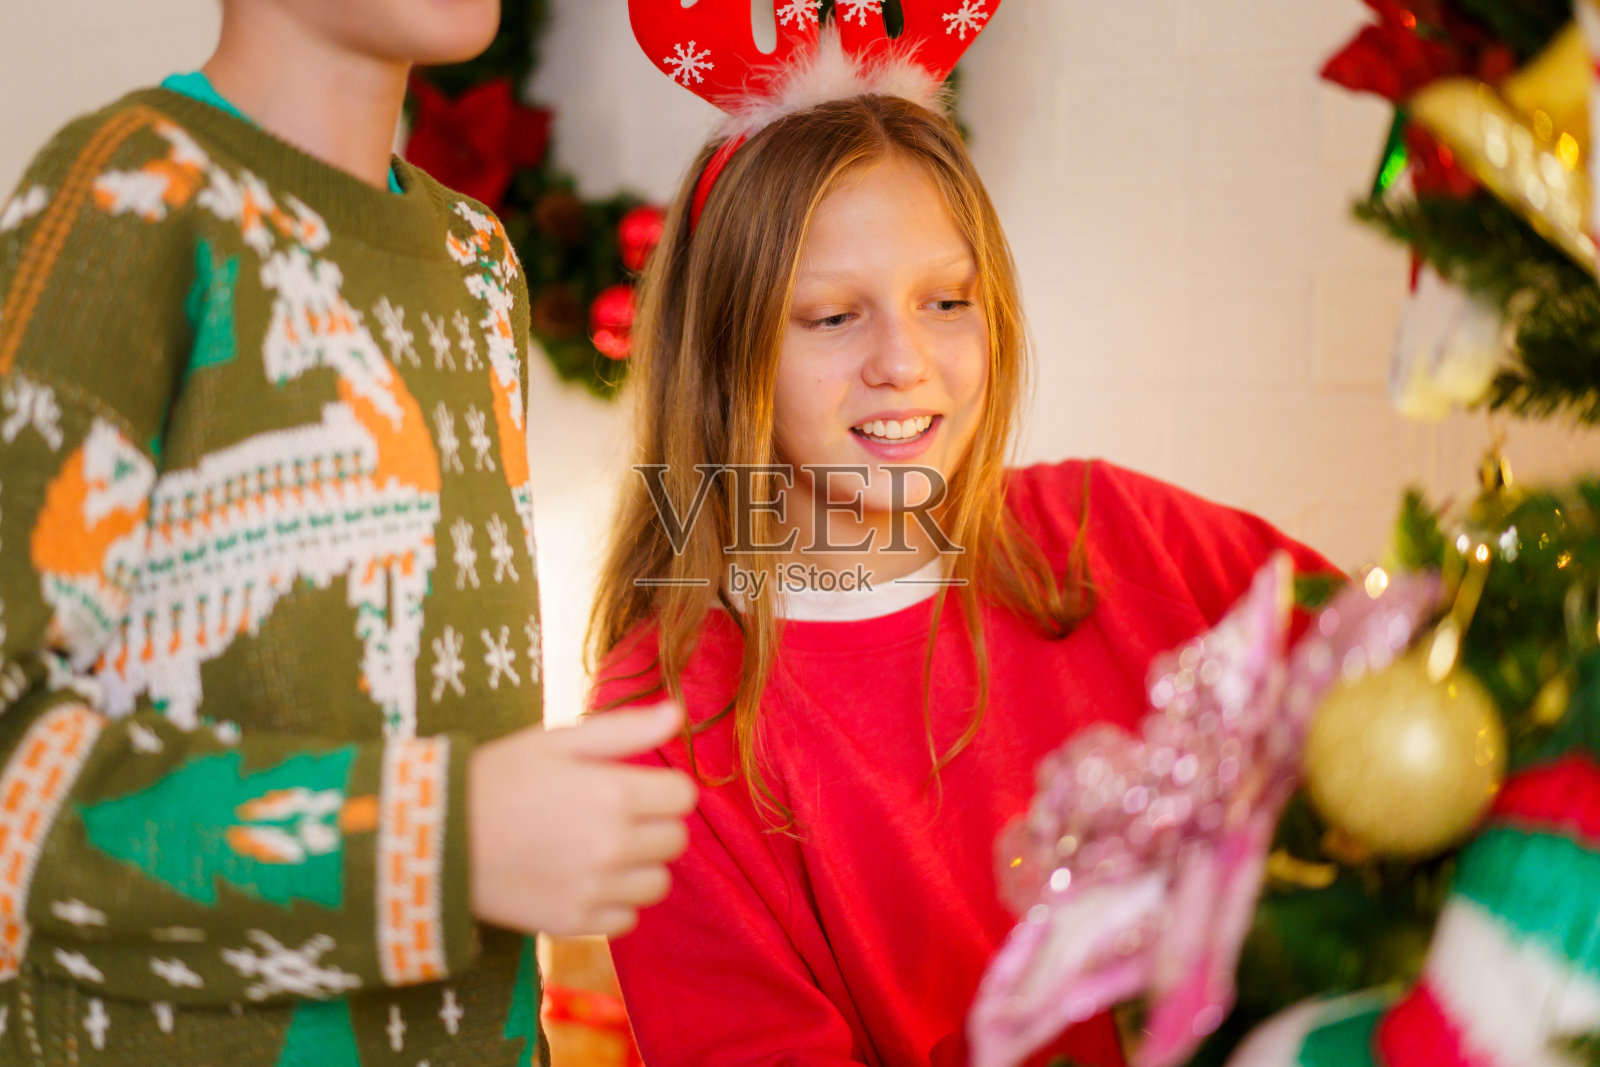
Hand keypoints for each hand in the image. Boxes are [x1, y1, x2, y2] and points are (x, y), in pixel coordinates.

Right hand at [467, 701, 696, 936]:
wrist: (435, 836)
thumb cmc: (499, 776)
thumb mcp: (559, 740)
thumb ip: (624, 729)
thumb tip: (676, 713)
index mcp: (613, 793)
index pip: (683, 796)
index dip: (662, 787)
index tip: (633, 786)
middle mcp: (612, 845)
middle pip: (675, 839)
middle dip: (653, 823)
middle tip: (610, 815)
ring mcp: (594, 889)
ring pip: (657, 882)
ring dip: (638, 865)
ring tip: (597, 848)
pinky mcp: (574, 923)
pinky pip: (627, 919)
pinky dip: (613, 902)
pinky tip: (582, 879)